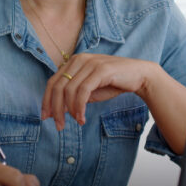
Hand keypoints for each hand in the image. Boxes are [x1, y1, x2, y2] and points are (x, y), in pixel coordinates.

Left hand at [41, 53, 158, 130]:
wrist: (139, 75)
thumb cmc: (113, 83)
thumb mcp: (90, 90)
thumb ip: (74, 96)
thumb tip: (57, 110)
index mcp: (73, 62)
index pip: (53, 82)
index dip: (46, 100)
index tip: (46, 117)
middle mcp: (79, 59)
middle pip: (58, 87)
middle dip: (55, 109)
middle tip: (58, 125)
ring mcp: (90, 63)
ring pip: (69, 90)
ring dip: (70, 110)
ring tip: (77, 122)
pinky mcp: (100, 70)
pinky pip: (83, 91)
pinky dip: (79, 107)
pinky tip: (82, 118)